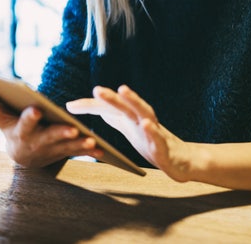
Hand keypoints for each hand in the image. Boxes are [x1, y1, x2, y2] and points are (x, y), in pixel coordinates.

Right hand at [0, 90, 102, 167]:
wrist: (23, 158)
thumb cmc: (12, 130)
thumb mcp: (1, 119)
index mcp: (22, 131)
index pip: (25, 122)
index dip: (30, 117)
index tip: (36, 109)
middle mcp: (37, 142)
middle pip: (50, 136)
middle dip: (61, 133)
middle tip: (73, 129)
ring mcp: (52, 149)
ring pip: (67, 147)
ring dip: (79, 145)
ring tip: (93, 141)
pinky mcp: (64, 153)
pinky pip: (78, 152)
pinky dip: (90, 152)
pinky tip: (103, 150)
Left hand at [66, 85, 195, 181]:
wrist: (181, 160)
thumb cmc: (153, 143)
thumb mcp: (130, 130)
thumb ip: (115, 117)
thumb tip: (97, 107)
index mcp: (131, 118)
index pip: (108, 109)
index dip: (90, 107)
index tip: (69, 107)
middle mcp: (142, 120)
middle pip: (125, 106)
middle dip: (111, 97)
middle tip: (96, 89)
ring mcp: (154, 132)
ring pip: (144, 113)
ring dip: (134, 101)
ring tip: (123, 91)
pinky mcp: (164, 147)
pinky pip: (158, 138)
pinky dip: (153, 130)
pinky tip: (146, 125)